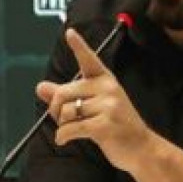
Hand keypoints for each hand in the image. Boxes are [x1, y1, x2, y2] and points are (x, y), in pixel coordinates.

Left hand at [37, 28, 155, 171]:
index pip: (89, 60)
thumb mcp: (93, 106)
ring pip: (65, 112)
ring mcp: (108, 107)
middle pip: (63, 93)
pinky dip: (62, 136)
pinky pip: (70, 128)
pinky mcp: (105, 125)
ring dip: (61, 125)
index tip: (69, 33)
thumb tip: (40, 87)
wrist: (141, 148)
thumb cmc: (116, 126)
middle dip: (55, 109)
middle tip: (59, 119)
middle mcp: (107, 89)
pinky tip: (64, 140)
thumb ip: (66, 96)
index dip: (78, 46)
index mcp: (105, 80)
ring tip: (70, 130)